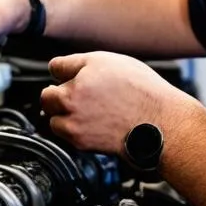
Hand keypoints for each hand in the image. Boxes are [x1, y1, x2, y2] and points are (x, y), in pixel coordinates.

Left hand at [40, 51, 197, 157]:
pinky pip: (66, 134)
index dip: (65, 71)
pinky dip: (74, 130)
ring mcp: (74, 124)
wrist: (158, 125)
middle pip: (47, 96)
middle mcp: (72, 101)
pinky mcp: (80, 143)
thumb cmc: (143, 93)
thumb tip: (57, 69)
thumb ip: (79, 63)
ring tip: (89, 112)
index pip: (54, 68)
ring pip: (53, 118)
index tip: (70, 75)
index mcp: (79, 78)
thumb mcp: (112, 62)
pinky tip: (95, 124)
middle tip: (78, 95)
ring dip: (63, 115)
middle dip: (58, 94)